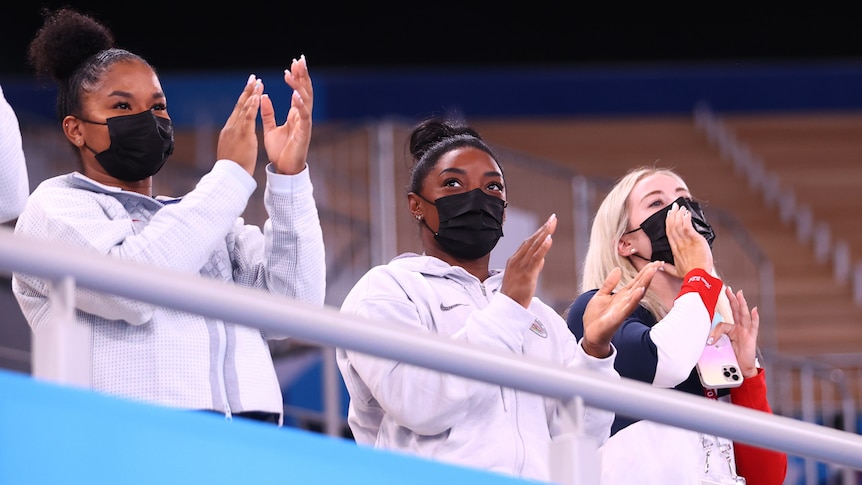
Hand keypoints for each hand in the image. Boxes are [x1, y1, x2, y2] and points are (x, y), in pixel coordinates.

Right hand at [217, 75, 262, 175]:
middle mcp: (231, 127)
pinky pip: (247, 117)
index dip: (244, 99)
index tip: (250, 89)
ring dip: (251, 94)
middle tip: (254, 78)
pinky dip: (251, 106)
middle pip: (240, 105)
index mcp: (230, 131)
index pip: (238, 111)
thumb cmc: (233, 168)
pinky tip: (256, 96)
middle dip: (247, 91)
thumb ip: (236, 140)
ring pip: (243, 108)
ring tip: (258, 82)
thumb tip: (238, 137)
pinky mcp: (242, 135)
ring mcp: (235, 130)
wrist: (229, 177)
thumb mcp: (234, 150)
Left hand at [261, 55, 313, 174]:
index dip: (296, 77)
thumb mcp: (270, 128)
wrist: (284, 170)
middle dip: (303, 75)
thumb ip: (268, 112)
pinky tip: (296, 94)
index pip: (298, 91)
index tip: (292, 63)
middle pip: (305, 91)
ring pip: (306, 100)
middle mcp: (302, 117)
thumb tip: (263, 96)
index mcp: (295, 115)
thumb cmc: (280, 151)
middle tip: (300, 59)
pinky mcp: (304, 133)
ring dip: (301, 85)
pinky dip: (301, 105)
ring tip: (296, 72)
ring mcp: (304, 124)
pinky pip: (304, 117)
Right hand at [500, 213, 555, 307]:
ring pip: (533, 246)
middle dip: (543, 228)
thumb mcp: (525, 277)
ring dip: (544, 233)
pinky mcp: (526, 274)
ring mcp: (521, 266)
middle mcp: (516, 260)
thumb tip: (541, 259)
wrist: (507, 307)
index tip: (548, 223)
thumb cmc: (515, 294)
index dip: (539, 232)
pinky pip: (535, 258)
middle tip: (553, 217)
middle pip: (531, 240)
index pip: (528, 242)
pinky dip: (542, 248)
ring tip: (553, 223)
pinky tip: (549, 239)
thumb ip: (533, 266)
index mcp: (515, 260)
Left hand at [581, 261, 660, 357]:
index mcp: (622, 296)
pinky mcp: (617, 317)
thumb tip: (617, 269)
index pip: (636, 281)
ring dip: (644, 283)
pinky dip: (634, 298)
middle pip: (640, 285)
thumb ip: (609, 283)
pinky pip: (628, 307)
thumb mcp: (601, 295)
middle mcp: (625, 301)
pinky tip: (640, 290)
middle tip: (657, 263)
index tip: (654, 262)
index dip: (645, 271)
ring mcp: (623, 309)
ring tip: (651, 271)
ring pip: (637, 294)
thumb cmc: (596, 317)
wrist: (590, 335)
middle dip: (648, 274)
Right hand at [664, 202, 712, 277]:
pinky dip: (686, 219)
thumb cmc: (689, 275)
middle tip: (674, 207)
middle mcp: (678, 244)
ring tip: (681, 207)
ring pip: (679, 225)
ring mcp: (686, 241)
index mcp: (674, 250)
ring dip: (679, 215)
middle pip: (672, 226)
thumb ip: (667, 268)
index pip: (669, 233)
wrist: (698, 277)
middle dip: (673, 215)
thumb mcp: (675, 272)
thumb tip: (659, 266)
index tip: (669, 216)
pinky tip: (686, 213)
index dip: (668, 223)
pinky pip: (687, 227)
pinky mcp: (694, 240)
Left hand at [709, 286, 758, 377]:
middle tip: (728, 289)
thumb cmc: (732, 356)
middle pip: (736, 311)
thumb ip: (716, 340)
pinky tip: (754, 310)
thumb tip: (708, 339)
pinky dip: (755, 318)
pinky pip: (754, 326)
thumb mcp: (721, 346)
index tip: (709, 335)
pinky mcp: (752, 337)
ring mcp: (746, 332)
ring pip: (744, 315)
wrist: (741, 369)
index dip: (715, 329)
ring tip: (739, 294)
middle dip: (732, 300)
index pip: (723, 323)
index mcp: (732, 329)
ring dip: (741, 304)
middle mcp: (740, 328)